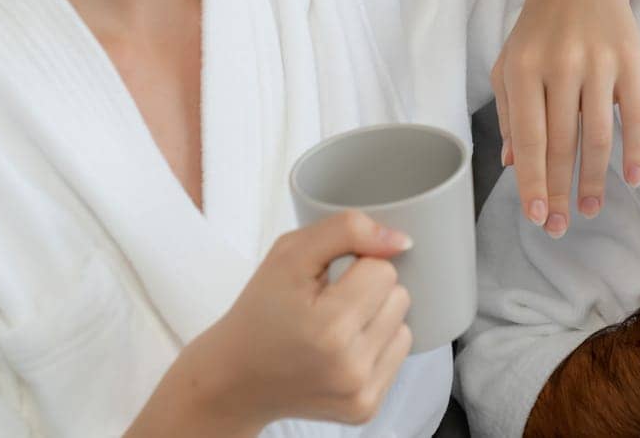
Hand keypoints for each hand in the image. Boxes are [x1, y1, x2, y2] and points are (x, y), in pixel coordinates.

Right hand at [181, 212, 414, 430]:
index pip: (383, 270)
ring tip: (334, 329)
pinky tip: (341, 351)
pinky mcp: (365, 409)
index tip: (326, 281)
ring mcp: (359, 394)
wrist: (235, 378)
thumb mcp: (289, 253)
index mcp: (330, 329)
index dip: (355, 266)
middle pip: (399, 297)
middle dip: (368, 292)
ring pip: (403, 326)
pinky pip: (397, 355)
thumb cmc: (261, 311)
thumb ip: (347, 229)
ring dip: (375, 320)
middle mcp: (349, 368)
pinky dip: (375, 347)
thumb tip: (402, 241)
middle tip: (326, 305)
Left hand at [491, 0, 639, 238]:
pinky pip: (635, 113)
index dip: (533, 181)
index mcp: (523, 68)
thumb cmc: (540, 25)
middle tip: (560, 226)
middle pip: (562, 144)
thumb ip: (509, 111)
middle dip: (560, 191)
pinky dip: (635, 149)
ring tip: (589, 210)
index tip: (536, 216)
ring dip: (594, 179)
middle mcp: (559, 65)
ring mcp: (598, 62)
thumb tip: (513, 164)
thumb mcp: (511, 61)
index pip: (529, 138)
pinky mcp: (632, 60)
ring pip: (597, 135)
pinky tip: (632, 178)